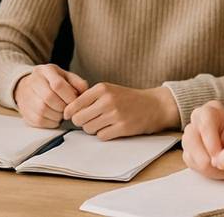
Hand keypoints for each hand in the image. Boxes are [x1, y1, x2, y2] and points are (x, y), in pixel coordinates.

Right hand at [14, 64, 87, 127]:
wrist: (28, 87)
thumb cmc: (51, 82)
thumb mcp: (65, 76)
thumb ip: (77, 83)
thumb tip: (84, 93)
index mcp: (45, 71)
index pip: (57, 84)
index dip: (69, 96)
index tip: (75, 101)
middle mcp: (33, 81)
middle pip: (49, 98)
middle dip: (63, 106)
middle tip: (68, 109)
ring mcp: (26, 96)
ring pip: (43, 110)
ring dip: (57, 115)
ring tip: (61, 112)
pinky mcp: (25, 111)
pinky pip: (39, 120)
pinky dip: (51, 122)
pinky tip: (54, 117)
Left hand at [64, 83, 179, 139]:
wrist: (154, 105)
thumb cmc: (128, 98)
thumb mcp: (109, 90)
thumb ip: (90, 97)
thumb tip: (69, 110)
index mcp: (101, 88)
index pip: (75, 104)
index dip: (70, 112)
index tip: (69, 116)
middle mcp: (107, 100)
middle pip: (79, 119)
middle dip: (81, 122)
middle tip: (88, 121)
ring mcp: (115, 114)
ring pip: (89, 129)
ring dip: (93, 129)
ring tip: (102, 123)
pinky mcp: (122, 128)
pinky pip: (101, 136)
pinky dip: (103, 134)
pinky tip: (111, 128)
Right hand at [182, 101, 223, 179]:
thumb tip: (223, 162)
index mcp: (211, 111)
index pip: (206, 125)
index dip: (213, 145)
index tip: (221, 160)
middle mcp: (195, 119)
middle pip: (192, 139)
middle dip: (207, 159)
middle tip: (222, 167)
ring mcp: (188, 133)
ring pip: (189, 152)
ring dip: (207, 167)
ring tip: (222, 168)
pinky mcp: (186, 148)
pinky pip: (190, 162)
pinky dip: (203, 170)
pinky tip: (216, 168)